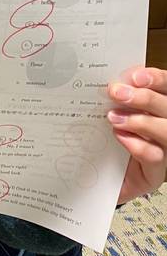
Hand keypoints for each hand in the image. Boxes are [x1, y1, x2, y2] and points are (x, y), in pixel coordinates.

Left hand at [107, 66, 166, 202]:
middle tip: (116, 93)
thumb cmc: (104, 142)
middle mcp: (164, 127)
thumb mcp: (106, 115)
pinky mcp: (154, 173)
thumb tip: (112, 80)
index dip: (157, 79)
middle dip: (144, 98)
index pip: (166, 88)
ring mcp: (163, 150)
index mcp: (155, 109)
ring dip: (141, 121)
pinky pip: (155, 156)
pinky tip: (120, 138)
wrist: (95, 179)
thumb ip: (115, 98)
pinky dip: (138, 145)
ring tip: (114, 118)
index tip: (136, 76)